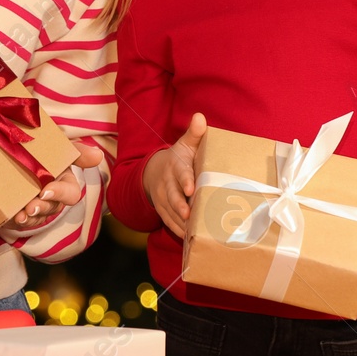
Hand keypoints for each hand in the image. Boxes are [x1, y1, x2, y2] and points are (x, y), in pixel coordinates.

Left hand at [8, 140, 103, 228]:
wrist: (12, 151)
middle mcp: (53, 196)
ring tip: (22, 215)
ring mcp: (38, 205)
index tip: (46, 191)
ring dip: (32, 216)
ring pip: (40, 216)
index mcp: (64, 180)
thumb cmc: (40, 150)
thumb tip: (98, 155)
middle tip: (31, 207)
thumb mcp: (57, 146)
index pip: (71, 192)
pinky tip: (15, 216)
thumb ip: (78, 151)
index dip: (61, 193)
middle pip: (54, 207)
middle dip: (44, 207)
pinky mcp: (23, 212)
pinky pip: (25, 221)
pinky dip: (20, 220)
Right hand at [141, 112, 207, 239]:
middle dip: (180, 206)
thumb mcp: (186, 145)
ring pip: (170, 212)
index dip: (185, 181)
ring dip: (180, 222)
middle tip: (189, 215)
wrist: (156, 172)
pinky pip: (168, 222)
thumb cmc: (179, 159)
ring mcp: (163, 199)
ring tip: (192, 232)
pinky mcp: (163, 211)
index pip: (180, 173)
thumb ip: (195, 134)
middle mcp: (167, 184)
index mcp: (176, 166)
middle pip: (172, 196)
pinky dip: (177, 230)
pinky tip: (188, 238)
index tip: (191, 188)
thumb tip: (200, 117)